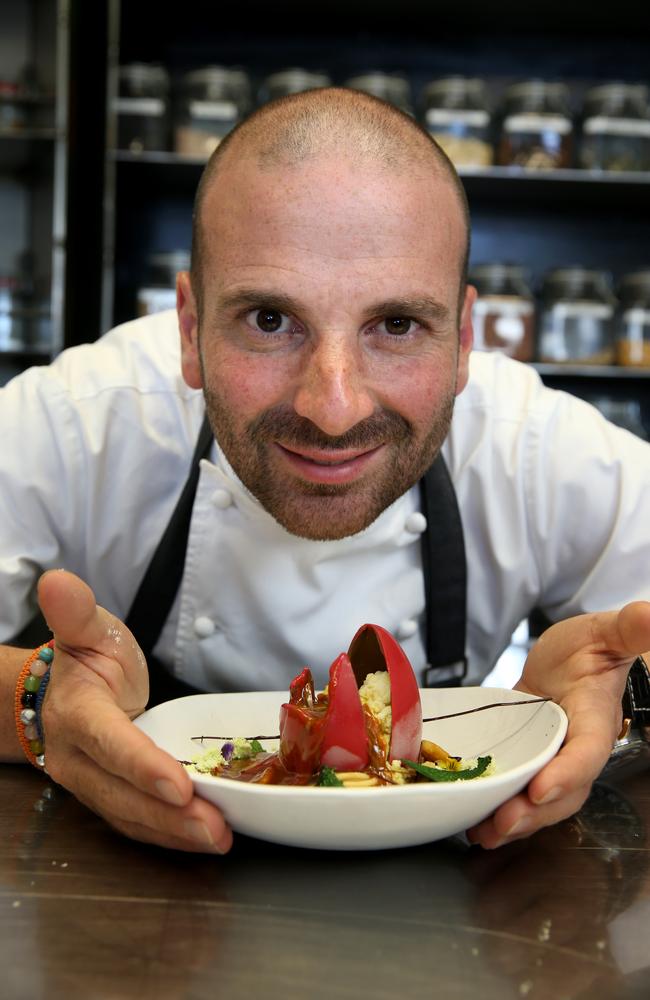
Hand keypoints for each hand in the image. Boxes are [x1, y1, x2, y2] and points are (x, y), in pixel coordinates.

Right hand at [37, 569, 231, 852]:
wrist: (62, 692)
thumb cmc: (87, 658)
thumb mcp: (88, 629)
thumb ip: (76, 612)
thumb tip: (57, 580)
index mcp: (77, 713)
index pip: (110, 743)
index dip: (142, 765)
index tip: (178, 784)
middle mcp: (78, 758)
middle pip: (122, 793)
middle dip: (169, 815)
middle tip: (216, 827)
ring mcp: (91, 784)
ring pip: (130, 816)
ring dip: (174, 833)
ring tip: (220, 838)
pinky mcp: (109, 799)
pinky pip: (137, 822)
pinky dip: (170, 835)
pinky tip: (204, 838)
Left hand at [467, 601, 649, 848]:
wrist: (573, 658)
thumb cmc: (593, 646)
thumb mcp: (607, 632)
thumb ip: (631, 628)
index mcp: (596, 718)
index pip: (587, 751)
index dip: (568, 772)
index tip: (541, 788)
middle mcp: (576, 748)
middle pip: (562, 791)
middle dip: (533, 812)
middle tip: (502, 822)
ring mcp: (552, 759)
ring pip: (539, 801)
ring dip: (513, 820)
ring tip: (483, 832)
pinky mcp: (527, 760)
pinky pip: (518, 791)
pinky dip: (497, 808)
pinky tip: (473, 819)